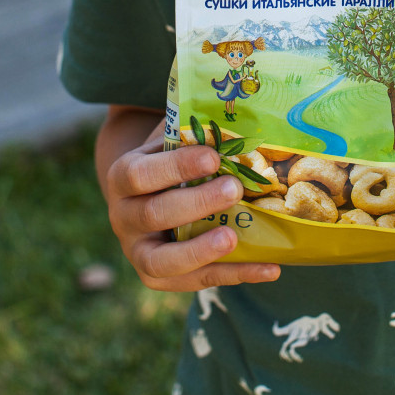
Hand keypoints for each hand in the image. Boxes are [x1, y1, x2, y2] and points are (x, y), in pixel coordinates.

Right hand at [104, 120, 280, 290]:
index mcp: (124, 177)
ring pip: (161, 261)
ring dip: (200, 251)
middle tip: (234, 189)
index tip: (213, 157)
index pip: (141, 174)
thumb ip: (196, 131)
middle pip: (153, 215)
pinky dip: (234, 275)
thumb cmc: (171, 158)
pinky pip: (196, 282)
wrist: (147, 192)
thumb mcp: (174, 139)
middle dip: (195, 203)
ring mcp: (138, 251)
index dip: (176, 167)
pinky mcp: (159, 277)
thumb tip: (245, 112)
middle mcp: (123, 217)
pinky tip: (270, 268)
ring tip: (234, 237)